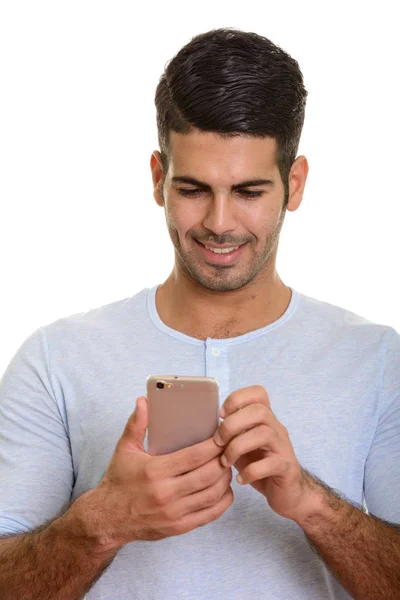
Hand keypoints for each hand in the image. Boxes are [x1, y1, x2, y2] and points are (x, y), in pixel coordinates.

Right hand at [96, 397, 233, 547]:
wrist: (107, 519)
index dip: (214, 446)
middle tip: (229, 449)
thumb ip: (136, 424)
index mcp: (155, 471)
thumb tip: (143, 401)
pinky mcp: (178, 527)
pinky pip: (209, 514)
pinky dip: (222, 501)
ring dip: (225, 479)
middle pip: (208, 474)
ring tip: (227, 466)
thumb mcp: (124, 449)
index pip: (195, 456)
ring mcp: (174, 513)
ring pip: (213, 494)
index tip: (222, 436)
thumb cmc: (119, 481)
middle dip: (223, 460)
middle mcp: (166, 493)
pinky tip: (224, 489)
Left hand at [214, 385, 319, 522]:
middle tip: (218, 442)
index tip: (221, 416)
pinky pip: (270, 464)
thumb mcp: (242, 443)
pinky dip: (250, 472)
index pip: (258, 393)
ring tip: (226, 462)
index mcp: (265, 419)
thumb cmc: (259, 464)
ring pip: (264, 434)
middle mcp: (277, 428)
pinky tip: (240, 479)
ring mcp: (283, 447)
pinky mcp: (287, 468)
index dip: (237, 399)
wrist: (288, 492)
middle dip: (232, 425)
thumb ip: (231, 432)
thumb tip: (204, 424)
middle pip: (259, 411)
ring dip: (237, 447)